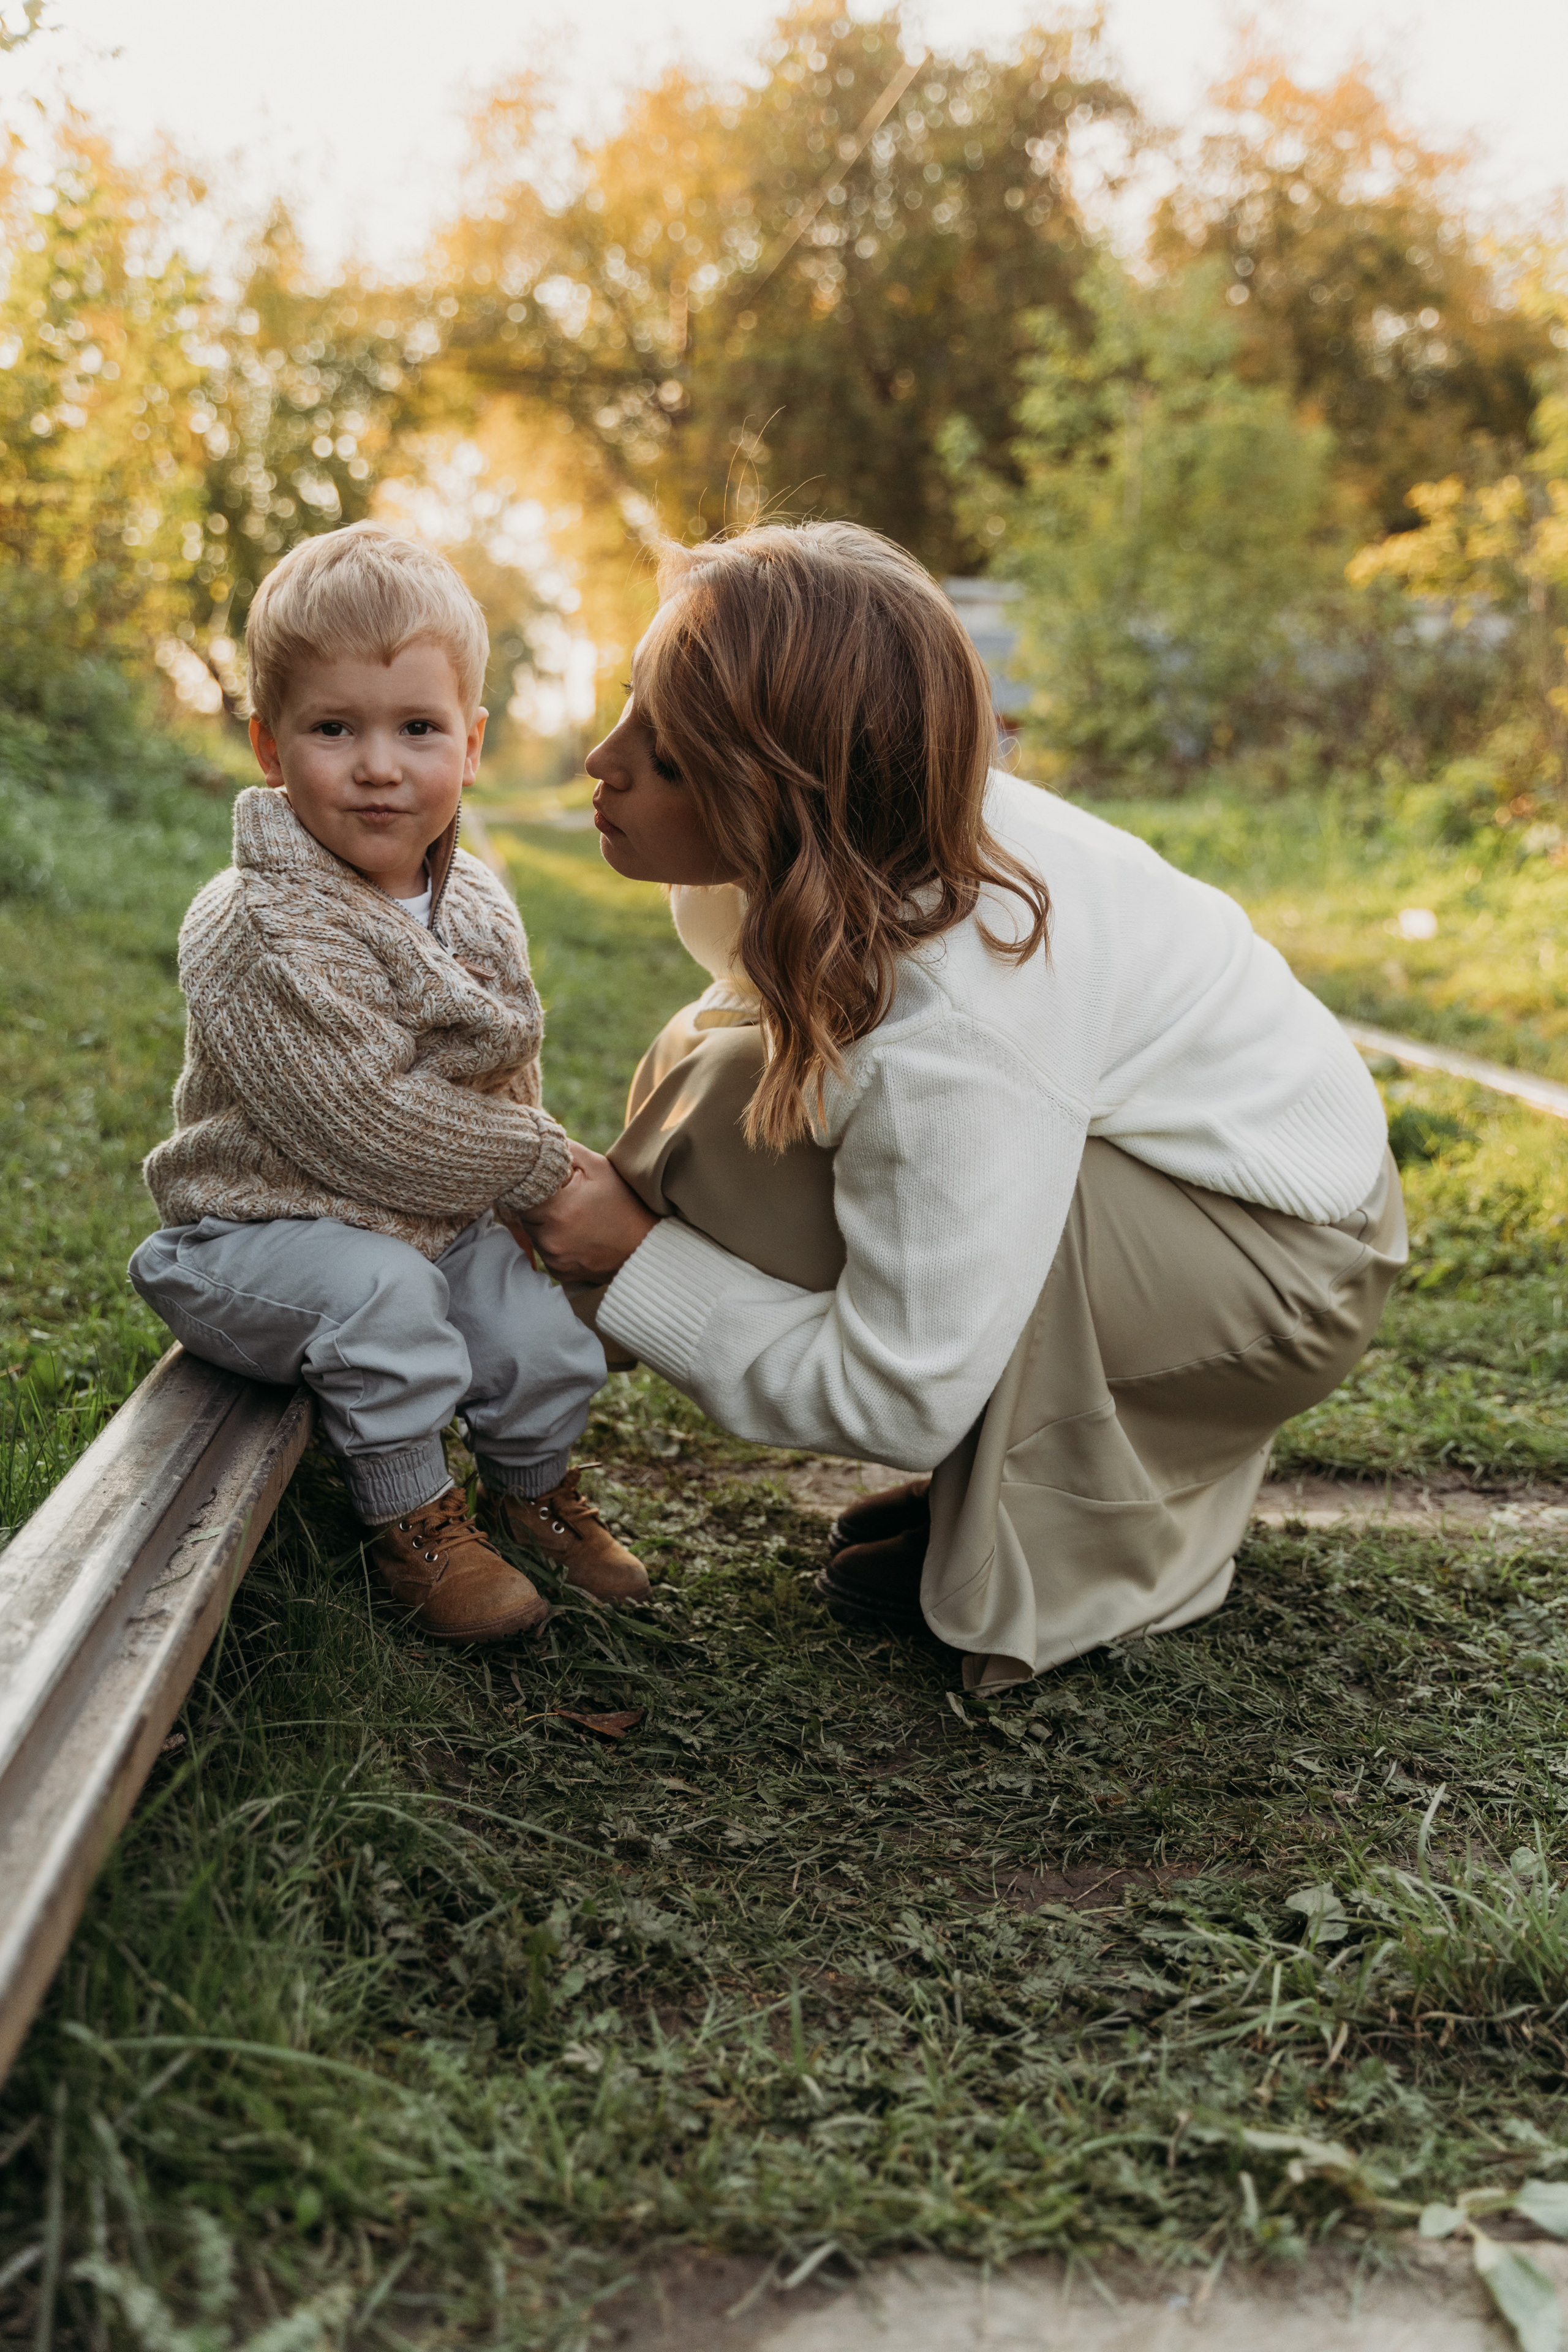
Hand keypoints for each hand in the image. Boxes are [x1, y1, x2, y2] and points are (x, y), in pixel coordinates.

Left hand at [509, 1142, 657, 1285]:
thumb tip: (540, 1139)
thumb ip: (566, 1150)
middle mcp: (550, 1239)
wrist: (647, 1246)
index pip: (518, 1194)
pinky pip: (546, 1253)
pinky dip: (555, 1244)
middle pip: (524, 1215)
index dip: (529, 1186)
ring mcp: (555, 1259)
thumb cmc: (624, 1203)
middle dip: (538, 1205)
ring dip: (545, 1225)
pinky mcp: (560, 1272)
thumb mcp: (599, 1168)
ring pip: (534, 1235)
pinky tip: (576, 1236)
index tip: (543, 1183)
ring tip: (573, 1217)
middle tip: (563, 1198)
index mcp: (556, 1210)